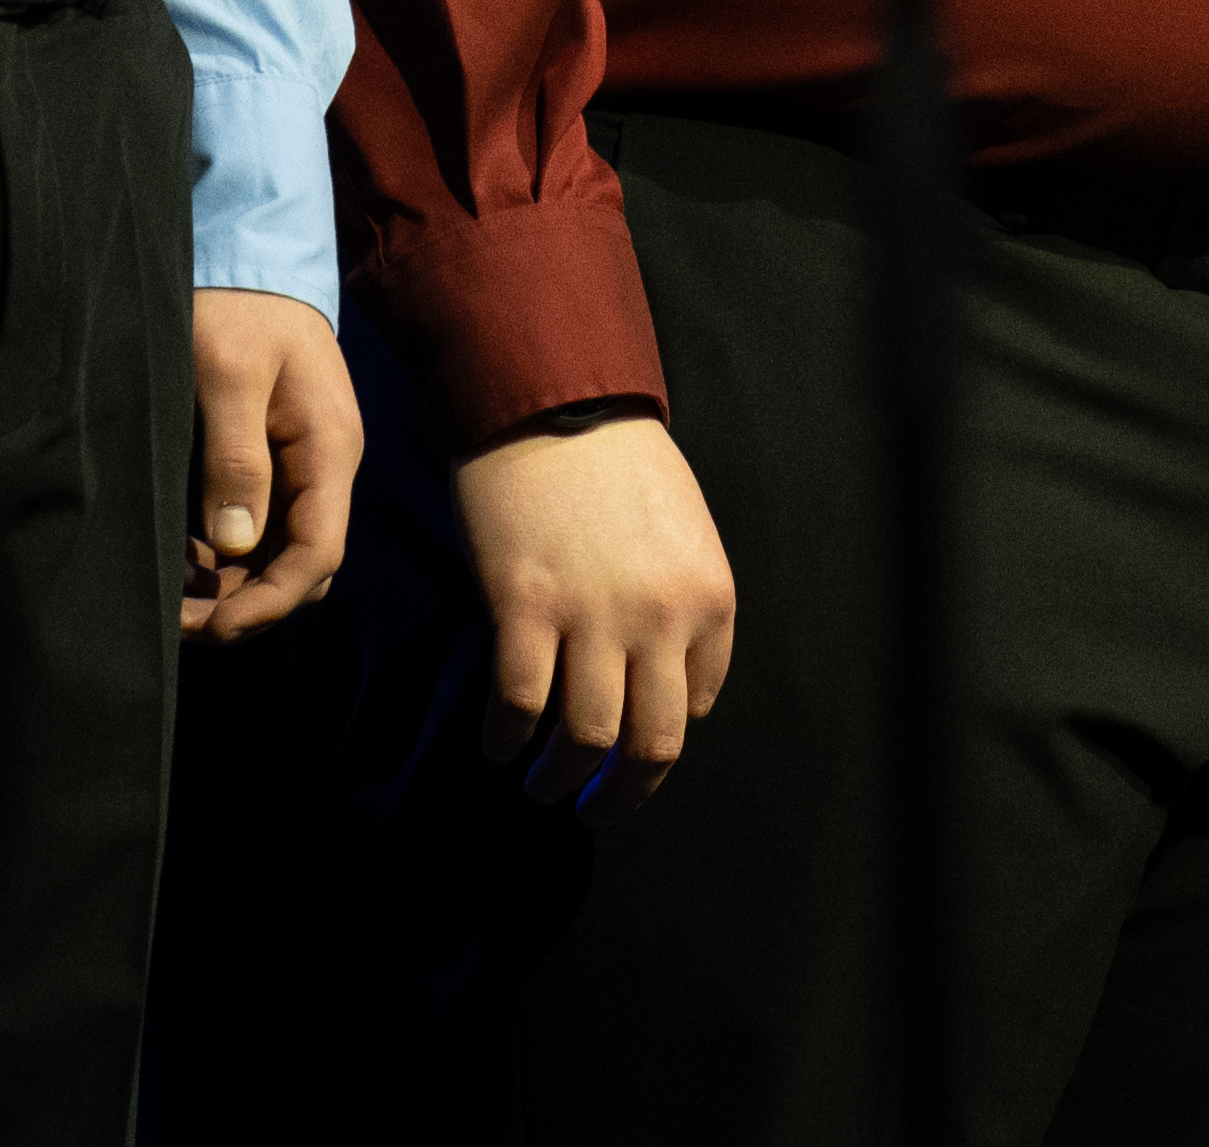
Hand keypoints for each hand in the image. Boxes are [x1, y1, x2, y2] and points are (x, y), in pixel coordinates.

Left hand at [183, 293, 362, 641]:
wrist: (251, 250)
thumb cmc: (237, 304)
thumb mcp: (228, 375)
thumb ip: (235, 459)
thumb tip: (233, 547)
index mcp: (329, 450)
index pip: (318, 555)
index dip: (268, 603)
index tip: (210, 626)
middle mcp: (327, 465)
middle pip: (305, 567)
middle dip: (249, 606)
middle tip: (178, 619)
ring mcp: (305, 462)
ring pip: (283, 552)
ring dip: (237, 586)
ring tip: (174, 596)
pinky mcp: (279, 454)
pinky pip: (266, 525)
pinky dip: (230, 556)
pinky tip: (186, 558)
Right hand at [454, 415, 735, 802]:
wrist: (551, 399)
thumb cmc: (617, 460)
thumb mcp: (683, 532)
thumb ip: (681, 606)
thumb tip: (665, 682)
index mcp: (710, 598)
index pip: (696, 706)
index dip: (659, 739)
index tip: (630, 749)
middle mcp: (660, 618)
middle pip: (649, 746)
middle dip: (622, 795)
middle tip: (595, 809)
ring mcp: (592, 616)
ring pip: (583, 740)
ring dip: (558, 778)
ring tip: (541, 783)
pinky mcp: (525, 607)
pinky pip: (518, 703)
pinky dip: (506, 737)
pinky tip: (498, 743)